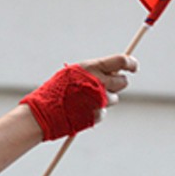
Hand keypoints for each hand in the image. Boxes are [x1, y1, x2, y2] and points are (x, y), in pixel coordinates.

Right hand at [21, 54, 137, 139]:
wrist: (41, 114)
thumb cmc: (55, 91)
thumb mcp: (73, 74)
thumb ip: (94, 71)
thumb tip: (115, 70)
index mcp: (91, 68)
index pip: (121, 61)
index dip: (131, 63)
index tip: (133, 67)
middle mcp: (98, 83)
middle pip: (123, 82)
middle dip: (117, 84)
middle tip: (105, 86)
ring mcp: (99, 100)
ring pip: (114, 98)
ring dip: (105, 99)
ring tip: (84, 100)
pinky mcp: (97, 114)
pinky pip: (103, 111)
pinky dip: (95, 111)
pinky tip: (80, 110)